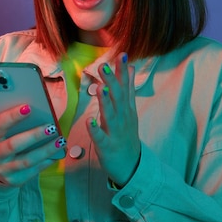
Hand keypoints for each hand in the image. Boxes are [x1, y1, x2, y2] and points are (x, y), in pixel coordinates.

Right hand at [0, 104, 64, 186]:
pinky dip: (47, 161)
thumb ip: (0, 113)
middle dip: (34, 135)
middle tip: (51, 126)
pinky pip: (34, 170)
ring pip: (27, 160)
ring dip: (46, 150)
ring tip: (61, 140)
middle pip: (14, 145)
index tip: (28, 107)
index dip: (12, 116)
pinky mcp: (15, 180)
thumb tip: (5, 94)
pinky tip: (58, 151)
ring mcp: (4, 169)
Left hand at [86, 53, 140, 185]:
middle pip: (117, 98)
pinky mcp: (107, 146)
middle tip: (103, 66)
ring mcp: (115, 132)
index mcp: (127, 108)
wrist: (132, 165)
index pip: (125, 87)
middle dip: (111, 82)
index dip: (122, 72)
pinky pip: (100, 138)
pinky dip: (96, 130)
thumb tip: (130, 67)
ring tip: (100, 88)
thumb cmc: (126, 135)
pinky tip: (90, 122)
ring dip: (105, 102)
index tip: (121, 55)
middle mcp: (122, 118)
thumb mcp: (130, 110)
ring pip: (110, 115)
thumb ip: (128, 89)